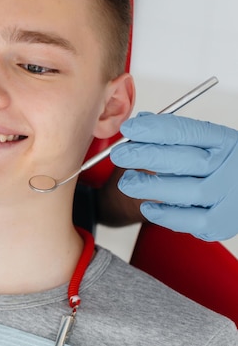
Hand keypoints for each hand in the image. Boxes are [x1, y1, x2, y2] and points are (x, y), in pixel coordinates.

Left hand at [110, 113, 237, 240]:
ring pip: (189, 191)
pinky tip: (147, 207)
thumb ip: (169, 133)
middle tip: (119, 155)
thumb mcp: (197, 144)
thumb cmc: (210, 167)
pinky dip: (166, 215)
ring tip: (127, 183)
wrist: (232, 196)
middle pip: (187, 160)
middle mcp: (232, 166)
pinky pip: (192, 221)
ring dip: (151, 187)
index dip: (154, 129)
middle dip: (147, 156)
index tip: (128, 129)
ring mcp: (229, 196)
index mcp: (224, 141)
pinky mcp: (222, 223)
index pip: (187, 131)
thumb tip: (140, 122)